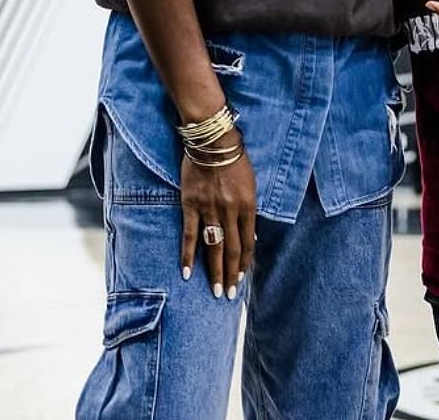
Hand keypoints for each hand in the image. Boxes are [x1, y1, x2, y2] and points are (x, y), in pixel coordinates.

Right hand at [179, 136, 254, 300]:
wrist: (213, 142)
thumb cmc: (235, 161)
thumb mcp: (250, 186)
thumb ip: (249, 212)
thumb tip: (249, 238)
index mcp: (248, 207)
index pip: (247, 243)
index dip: (245, 263)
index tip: (243, 278)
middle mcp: (230, 212)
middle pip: (232, 250)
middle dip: (232, 274)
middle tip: (230, 295)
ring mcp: (209, 210)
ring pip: (213, 248)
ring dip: (215, 272)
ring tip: (216, 291)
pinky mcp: (190, 205)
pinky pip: (189, 235)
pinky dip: (188, 256)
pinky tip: (187, 273)